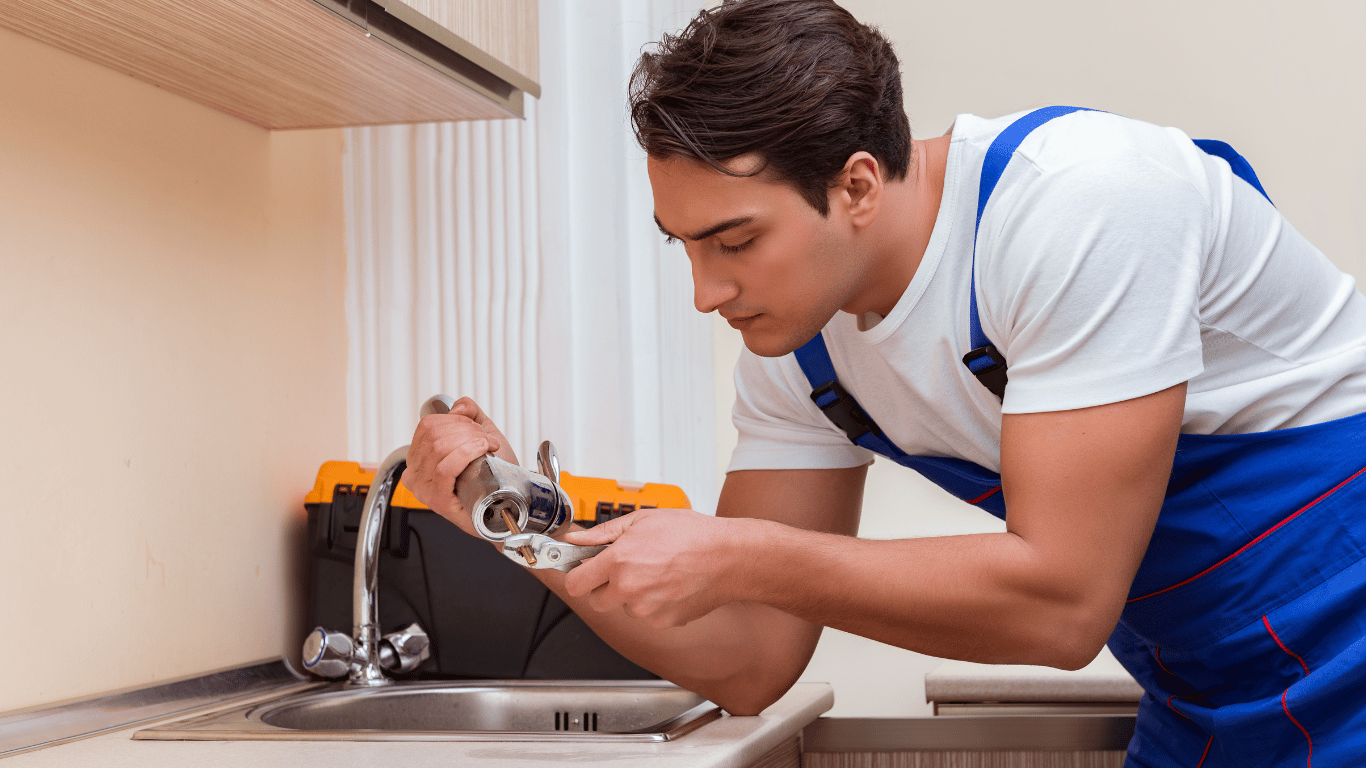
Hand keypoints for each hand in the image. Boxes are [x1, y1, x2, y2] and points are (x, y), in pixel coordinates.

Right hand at [401, 397, 517, 536]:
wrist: (507, 502)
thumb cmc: (492, 474)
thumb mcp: (480, 435)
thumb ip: (469, 414)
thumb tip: (457, 407)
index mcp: (419, 457)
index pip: (427, 426)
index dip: (455, 420)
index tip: (476, 428)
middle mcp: (415, 473)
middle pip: (434, 436)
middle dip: (466, 430)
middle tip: (486, 439)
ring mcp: (423, 488)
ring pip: (439, 449)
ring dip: (470, 440)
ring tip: (488, 445)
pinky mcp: (436, 500)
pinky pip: (445, 468)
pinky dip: (466, 453)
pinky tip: (482, 449)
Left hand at [563, 508, 748, 628]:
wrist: (728, 557)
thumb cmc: (692, 534)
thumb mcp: (642, 520)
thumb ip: (602, 534)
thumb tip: (575, 539)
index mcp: (619, 562)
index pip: (576, 584)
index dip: (578, 577)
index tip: (584, 572)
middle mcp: (629, 589)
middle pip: (596, 601)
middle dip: (604, 587)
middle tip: (624, 569)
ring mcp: (647, 609)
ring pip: (625, 608)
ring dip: (633, 595)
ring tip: (656, 572)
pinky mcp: (664, 621)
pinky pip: (648, 616)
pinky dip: (655, 604)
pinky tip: (670, 584)